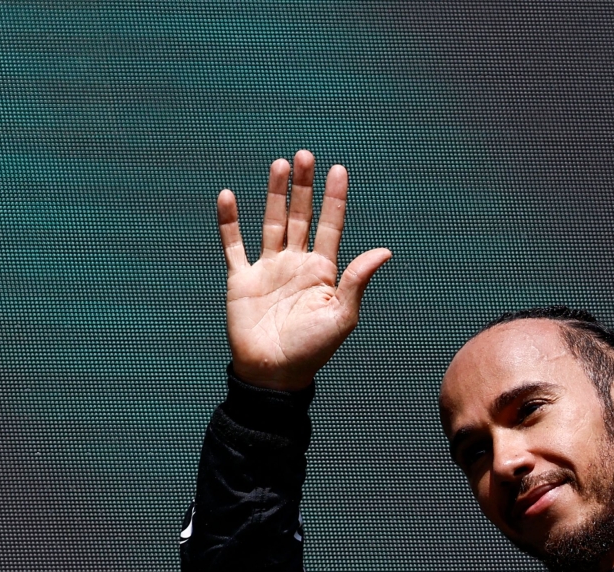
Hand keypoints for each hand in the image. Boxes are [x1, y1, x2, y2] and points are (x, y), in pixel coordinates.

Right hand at [217, 150, 390, 390]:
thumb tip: (385, 251)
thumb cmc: (312, 349)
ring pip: (272, 223)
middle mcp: (297, 264)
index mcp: (323, 271)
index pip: (330, 226)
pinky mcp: (242, 280)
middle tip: (305, 155)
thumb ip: (357, 280)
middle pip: (301, 216)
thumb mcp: (341, 315)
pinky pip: (233, 246)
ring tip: (280, 164)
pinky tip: (229, 196)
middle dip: (303, 187)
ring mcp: (269, 269)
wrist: (273, 374)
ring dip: (275, 195)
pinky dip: (229, 222)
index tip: (338, 169)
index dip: (334, 198)